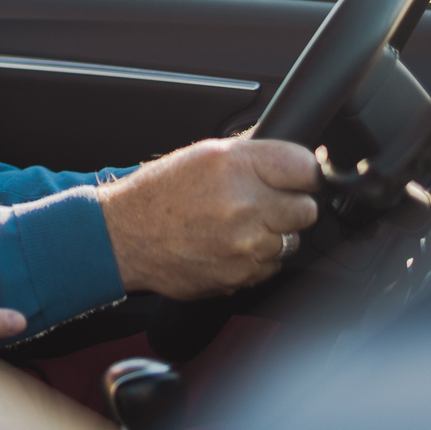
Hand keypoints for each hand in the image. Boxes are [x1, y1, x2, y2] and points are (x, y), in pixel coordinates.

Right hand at [98, 137, 318, 299]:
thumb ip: (252, 158)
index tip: (296, 179)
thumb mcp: (203, 155)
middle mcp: (244, 204)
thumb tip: (298, 161)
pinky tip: (226, 246)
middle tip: (259, 205)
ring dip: (271, 235)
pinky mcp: (242, 274)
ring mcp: (246, 243)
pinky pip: (271, 265)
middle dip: (288, 206)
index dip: (302, 174)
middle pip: (306, 209)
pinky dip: (255, 258)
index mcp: (235, 165)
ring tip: (234, 227)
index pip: (306, 168)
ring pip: (291, 240)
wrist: (123, 236)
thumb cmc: (159, 194)